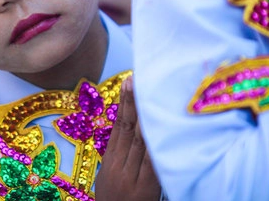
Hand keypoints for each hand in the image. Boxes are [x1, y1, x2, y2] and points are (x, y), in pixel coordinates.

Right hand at [95, 76, 161, 200]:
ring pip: (139, 142)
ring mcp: (132, 179)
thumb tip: (129, 131)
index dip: (123, 106)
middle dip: (133, 103)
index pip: (118, 130)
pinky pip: (152, 161)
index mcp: (110, 166)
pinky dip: (155, 143)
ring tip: (148, 93)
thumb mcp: (111, 182)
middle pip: (128, 130)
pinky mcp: (145, 190)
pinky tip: (159, 126)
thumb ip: (120, 159)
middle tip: (136, 79)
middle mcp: (118, 170)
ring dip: (145, 116)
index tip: (127, 84)